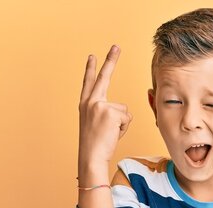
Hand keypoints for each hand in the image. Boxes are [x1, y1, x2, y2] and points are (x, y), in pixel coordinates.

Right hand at [78, 44, 132, 166]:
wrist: (91, 156)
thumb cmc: (96, 145)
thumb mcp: (98, 125)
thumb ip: (107, 113)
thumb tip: (124, 113)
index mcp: (85, 105)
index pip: (89, 82)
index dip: (91, 68)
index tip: (92, 55)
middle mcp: (90, 102)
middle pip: (104, 77)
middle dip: (111, 60)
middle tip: (116, 46)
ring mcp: (100, 105)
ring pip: (124, 110)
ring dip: (122, 124)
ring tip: (110, 133)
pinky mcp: (110, 112)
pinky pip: (127, 118)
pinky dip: (124, 128)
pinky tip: (113, 134)